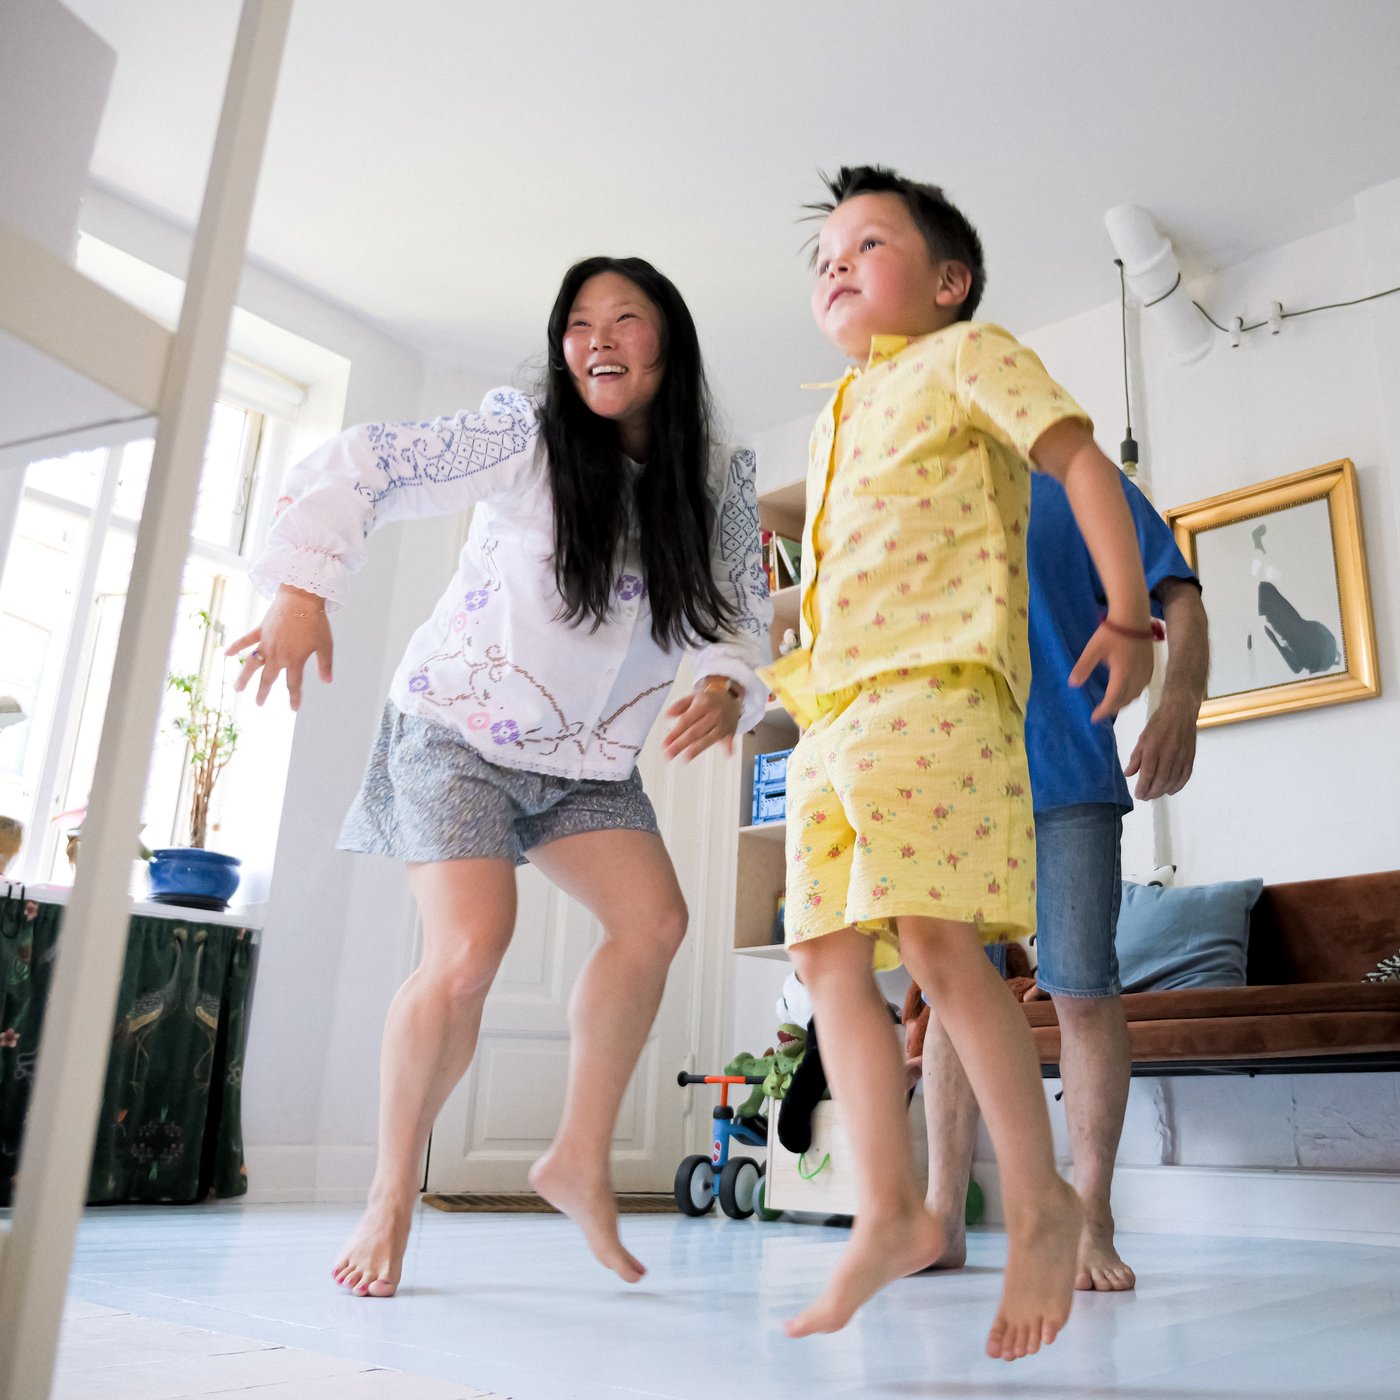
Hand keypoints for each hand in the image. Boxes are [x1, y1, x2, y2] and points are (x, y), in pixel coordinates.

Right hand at [226, 586, 332, 709]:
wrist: (301, 599)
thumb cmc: (315, 621)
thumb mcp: (325, 645)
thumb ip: (325, 664)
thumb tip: (327, 682)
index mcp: (294, 660)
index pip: (293, 684)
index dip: (294, 697)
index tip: (294, 708)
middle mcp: (277, 655)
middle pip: (268, 678)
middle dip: (263, 692)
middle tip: (258, 703)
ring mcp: (266, 643)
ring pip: (251, 663)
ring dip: (243, 676)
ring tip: (237, 688)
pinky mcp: (260, 630)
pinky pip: (245, 640)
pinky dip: (235, 646)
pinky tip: (225, 653)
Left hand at [662, 686, 739, 761]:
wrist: (730, 697)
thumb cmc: (709, 700)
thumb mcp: (693, 697)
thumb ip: (679, 705)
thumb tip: (667, 715)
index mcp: (703, 704)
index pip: (686, 720)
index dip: (675, 732)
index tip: (665, 743)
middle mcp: (714, 714)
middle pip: (696, 731)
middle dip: (681, 744)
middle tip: (669, 754)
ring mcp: (723, 724)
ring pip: (709, 738)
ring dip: (697, 749)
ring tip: (686, 758)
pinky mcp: (731, 731)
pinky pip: (729, 740)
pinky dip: (728, 747)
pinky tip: (726, 754)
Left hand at [1069, 623, 1153, 722]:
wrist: (1133, 616)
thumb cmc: (1111, 632)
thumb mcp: (1093, 650)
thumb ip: (1083, 668)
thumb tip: (1072, 685)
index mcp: (1123, 674)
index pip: (1113, 699)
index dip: (1104, 710)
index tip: (1094, 718)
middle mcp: (1138, 676)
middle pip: (1125, 700)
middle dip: (1112, 708)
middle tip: (1101, 712)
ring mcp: (1146, 671)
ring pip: (1136, 694)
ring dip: (1123, 702)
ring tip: (1111, 704)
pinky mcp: (1151, 665)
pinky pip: (1142, 686)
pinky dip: (1132, 693)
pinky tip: (1126, 690)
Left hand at [1125, 695, 1197, 798]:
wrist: (1180, 712)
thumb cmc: (1158, 724)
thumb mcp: (1142, 738)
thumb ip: (1135, 757)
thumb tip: (1128, 774)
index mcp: (1153, 748)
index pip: (1147, 773)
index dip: (1143, 787)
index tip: (1138, 795)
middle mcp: (1168, 754)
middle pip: (1161, 780)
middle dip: (1152, 792)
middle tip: (1145, 797)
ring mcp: (1182, 756)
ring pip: (1173, 780)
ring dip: (1163, 791)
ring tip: (1155, 795)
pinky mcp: (1191, 757)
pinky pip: (1185, 776)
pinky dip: (1178, 786)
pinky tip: (1170, 790)